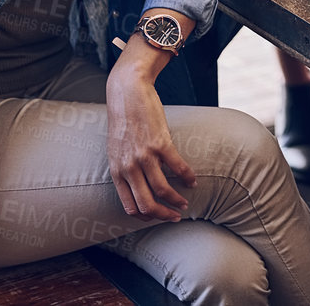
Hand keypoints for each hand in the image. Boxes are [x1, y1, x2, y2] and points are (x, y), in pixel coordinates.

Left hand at [105, 62, 196, 220]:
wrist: (127, 93)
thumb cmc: (123, 121)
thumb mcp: (116, 149)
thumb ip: (125, 168)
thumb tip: (138, 184)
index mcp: (116, 171)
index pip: (130, 206)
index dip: (146, 217)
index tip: (158, 216)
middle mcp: (128, 167)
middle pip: (147, 204)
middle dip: (163, 215)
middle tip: (175, 216)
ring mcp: (144, 156)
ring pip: (163, 190)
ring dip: (177, 200)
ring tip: (185, 202)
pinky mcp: (161, 143)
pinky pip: (178, 167)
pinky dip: (188, 177)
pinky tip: (193, 180)